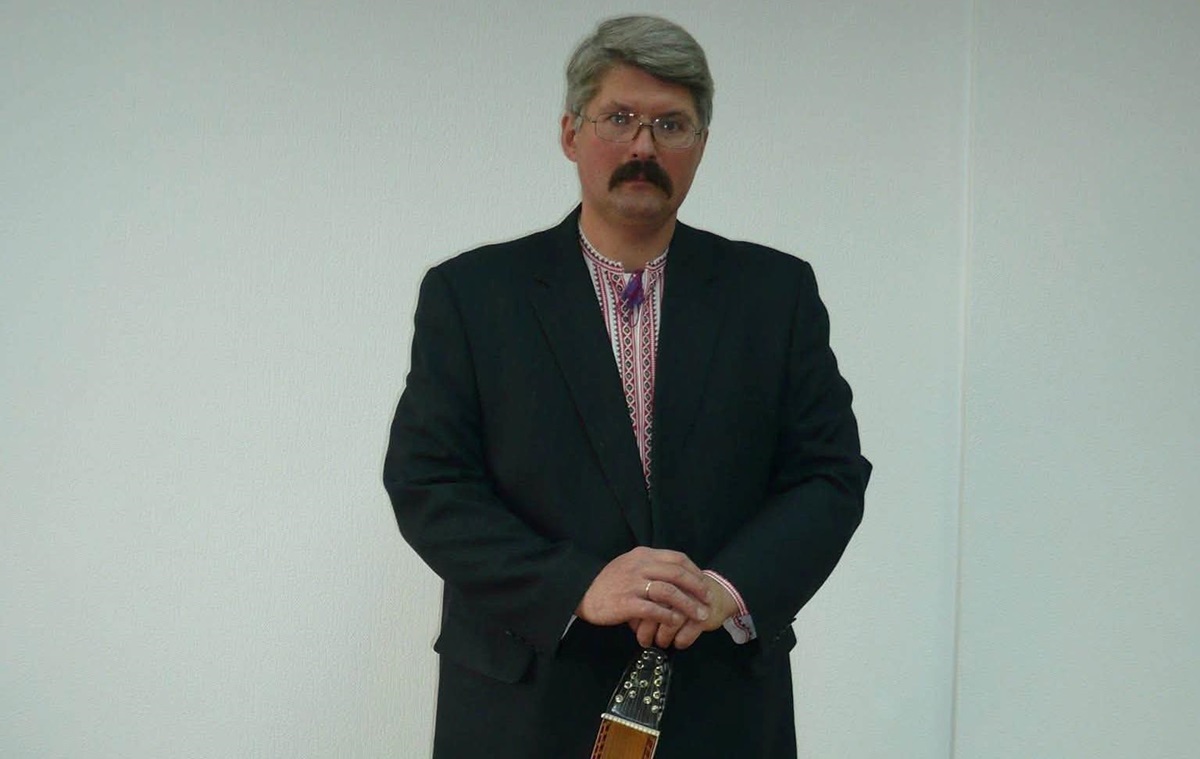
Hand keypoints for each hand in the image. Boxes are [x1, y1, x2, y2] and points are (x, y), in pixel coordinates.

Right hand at [576, 547, 712, 628]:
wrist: (581, 591)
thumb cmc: (608, 581)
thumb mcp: (629, 564)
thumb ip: (650, 566)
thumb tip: (676, 575)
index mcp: (643, 555)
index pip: (677, 558)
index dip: (695, 571)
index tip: (704, 583)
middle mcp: (639, 566)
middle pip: (677, 573)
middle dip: (697, 588)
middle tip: (708, 600)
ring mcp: (632, 584)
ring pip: (669, 591)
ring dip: (688, 604)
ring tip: (699, 615)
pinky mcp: (626, 603)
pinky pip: (654, 609)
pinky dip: (669, 616)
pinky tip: (677, 623)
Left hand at [630, 574, 737, 649]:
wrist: (716, 595)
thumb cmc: (683, 595)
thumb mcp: (663, 592)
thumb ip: (645, 599)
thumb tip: (628, 617)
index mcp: (663, 577)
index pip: (644, 596)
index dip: (636, 614)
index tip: (633, 627)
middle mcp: (678, 587)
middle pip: (656, 609)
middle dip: (648, 629)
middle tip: (644, 640)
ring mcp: (692, 600)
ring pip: (672, 622)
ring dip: (663, 637)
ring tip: (660, 643)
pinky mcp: (705, 615)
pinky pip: (688, 632)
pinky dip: (680, 641)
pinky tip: (677, 643)